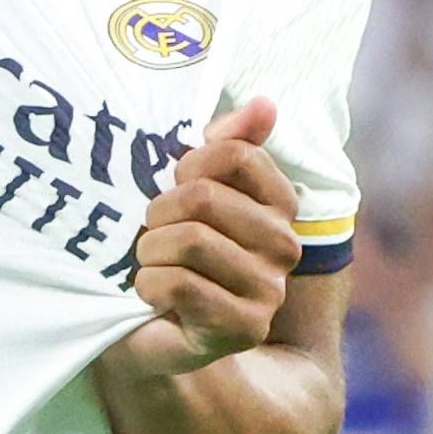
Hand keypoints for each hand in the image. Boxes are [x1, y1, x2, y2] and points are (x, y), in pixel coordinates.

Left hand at [108, 98, 302, 383]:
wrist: (147, 326)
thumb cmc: (171, 245)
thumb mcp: (191, 186)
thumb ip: (227, 143)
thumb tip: (266, 104)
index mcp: (280, 204)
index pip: (237, 154)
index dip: (188, 165)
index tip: (175, 185)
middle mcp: (286, 246)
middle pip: (203, 198)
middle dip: (158, 213)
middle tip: (152, 232)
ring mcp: (270, 291)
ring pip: (188, 241)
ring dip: (150, 252)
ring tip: (152, 263)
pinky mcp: (245, 329)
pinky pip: (178, 285)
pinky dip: (148, 286)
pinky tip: (153, 295)